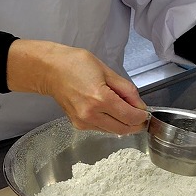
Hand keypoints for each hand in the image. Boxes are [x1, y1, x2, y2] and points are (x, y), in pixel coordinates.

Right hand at [6, 39, 146, 134]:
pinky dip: (111, 123)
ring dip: (123, 124)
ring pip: (113, 131)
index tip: (145, 112)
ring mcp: (83, 122)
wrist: (50, 70)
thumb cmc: (76, 65)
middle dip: (135, 123)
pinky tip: (110, 111)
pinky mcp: (78, 125)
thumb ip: (126, 90)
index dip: (142, 117)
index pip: (130, 117)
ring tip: (124, 109)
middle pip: (123, 129)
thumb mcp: (107, 71)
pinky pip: (101, 128)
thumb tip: (139, 105)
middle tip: (140, 114)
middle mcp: (91, 115)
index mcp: (100, 99)